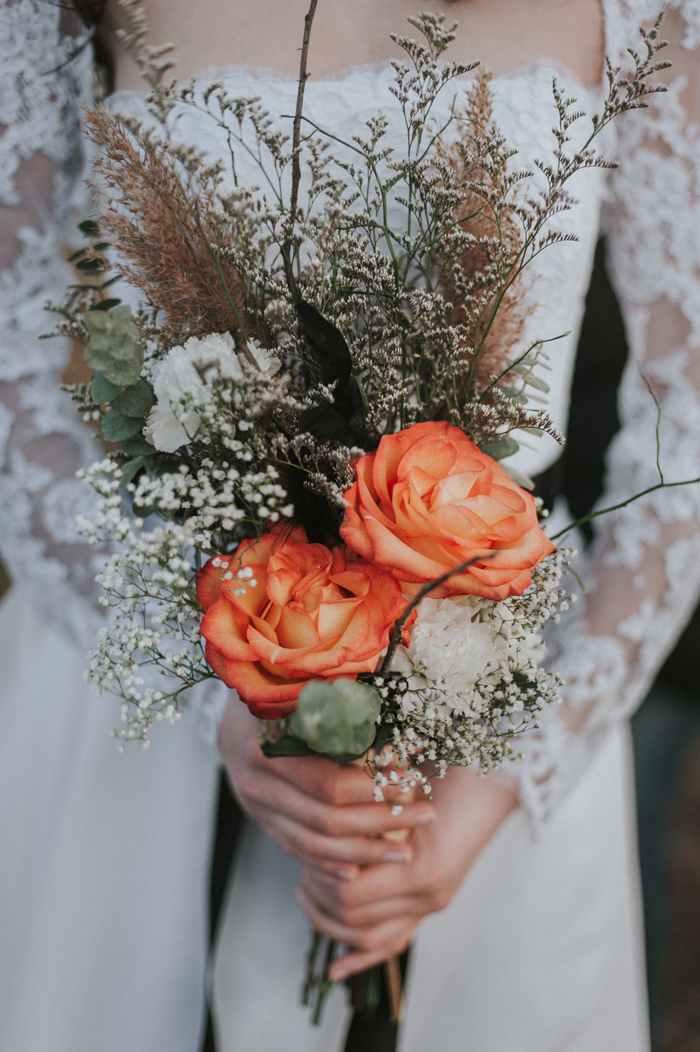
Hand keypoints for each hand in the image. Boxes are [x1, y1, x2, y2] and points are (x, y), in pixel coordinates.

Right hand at [218, 696, 437, 877]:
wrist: (230, 711)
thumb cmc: (274, 690)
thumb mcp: (299, 683)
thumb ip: (336, 697)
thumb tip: (396, 708)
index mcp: (265, 746)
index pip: (329, 782)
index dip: (375, 784)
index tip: (413, 777)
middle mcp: (256, 784)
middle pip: (326, 819)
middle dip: (382, 820)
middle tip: (426, 814)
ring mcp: (256, 807)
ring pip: (314, 844)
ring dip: (365, 851)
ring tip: (406, 850)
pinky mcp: (262, 821)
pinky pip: (299, 851)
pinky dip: (332, 862)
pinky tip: (364, 867)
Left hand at [296, 765, 518, 978]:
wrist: (487, 785)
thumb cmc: (445, 778)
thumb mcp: (404, 793)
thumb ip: (369, 819)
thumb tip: (320, 829)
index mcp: (422, 869)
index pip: (351, 892)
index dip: (320, 876)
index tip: (304, 852)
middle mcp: (429, 897)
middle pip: (355, 917)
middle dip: (319, 895)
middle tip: (300, 870)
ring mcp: (431, 906)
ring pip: (368, 937)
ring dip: (331, 921)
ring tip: (307, 894)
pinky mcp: (430, 908)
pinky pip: (392, 943)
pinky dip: (361, 958)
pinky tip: (335, 970)